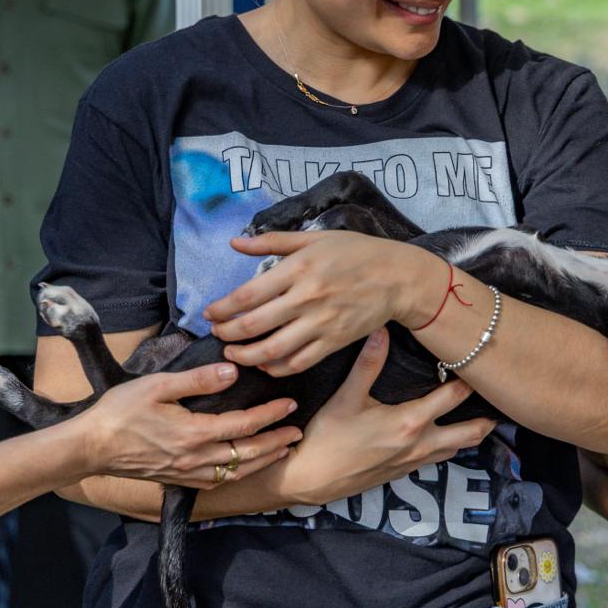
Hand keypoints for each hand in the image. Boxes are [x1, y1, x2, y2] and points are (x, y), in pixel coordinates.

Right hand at [75, 363, 302, 487]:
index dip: (270, 415)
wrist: (91, 446)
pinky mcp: (177, 479)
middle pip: (247, 454)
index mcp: (194, 433)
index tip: (290, 405)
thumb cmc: (121, 411)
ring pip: (236, 472)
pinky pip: (218, 482)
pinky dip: (239, 474)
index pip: (244, 425)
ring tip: (281, 451)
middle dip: (276, 443)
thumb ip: (199, 380)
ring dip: (263, 462)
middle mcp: (195, 459)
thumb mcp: (159, 385)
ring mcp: (187, 473)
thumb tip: (233, 371)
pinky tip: (245, 468)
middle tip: (297, 432)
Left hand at [204, 230, 445, 375]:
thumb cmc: (356, 252)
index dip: (222, 309)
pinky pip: (299, 362)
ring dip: (246, 356)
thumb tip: (235, 244)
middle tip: (218, 335)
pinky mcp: (335, 342)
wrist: (397, 277)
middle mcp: (307, 297)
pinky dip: (277, 368)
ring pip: (273, 350)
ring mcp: (322, 323)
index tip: (210, 313)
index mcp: (299, 268)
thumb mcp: (314, 239)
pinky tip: (265, 364)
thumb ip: (272, 242)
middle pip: (254, 325)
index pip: (248, 295)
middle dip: (227, 334)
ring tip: (234, 354)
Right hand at [263, 328, 496, 505]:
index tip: (480, 362)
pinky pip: (437, 458)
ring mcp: (413, 462)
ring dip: (470, 433)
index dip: (470, 379)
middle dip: (487, 417)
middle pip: (469, 432)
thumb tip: (381, 328)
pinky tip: (444, 434)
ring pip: (456, 448)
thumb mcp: (346, 397)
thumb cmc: (327, 437)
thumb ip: (368, 363)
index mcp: (410, 423)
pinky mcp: (402, 473)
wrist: (309, 479)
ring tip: (482, 416)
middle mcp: (419, 445)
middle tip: (500, 399)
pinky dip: (449, 445)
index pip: (453, 397)